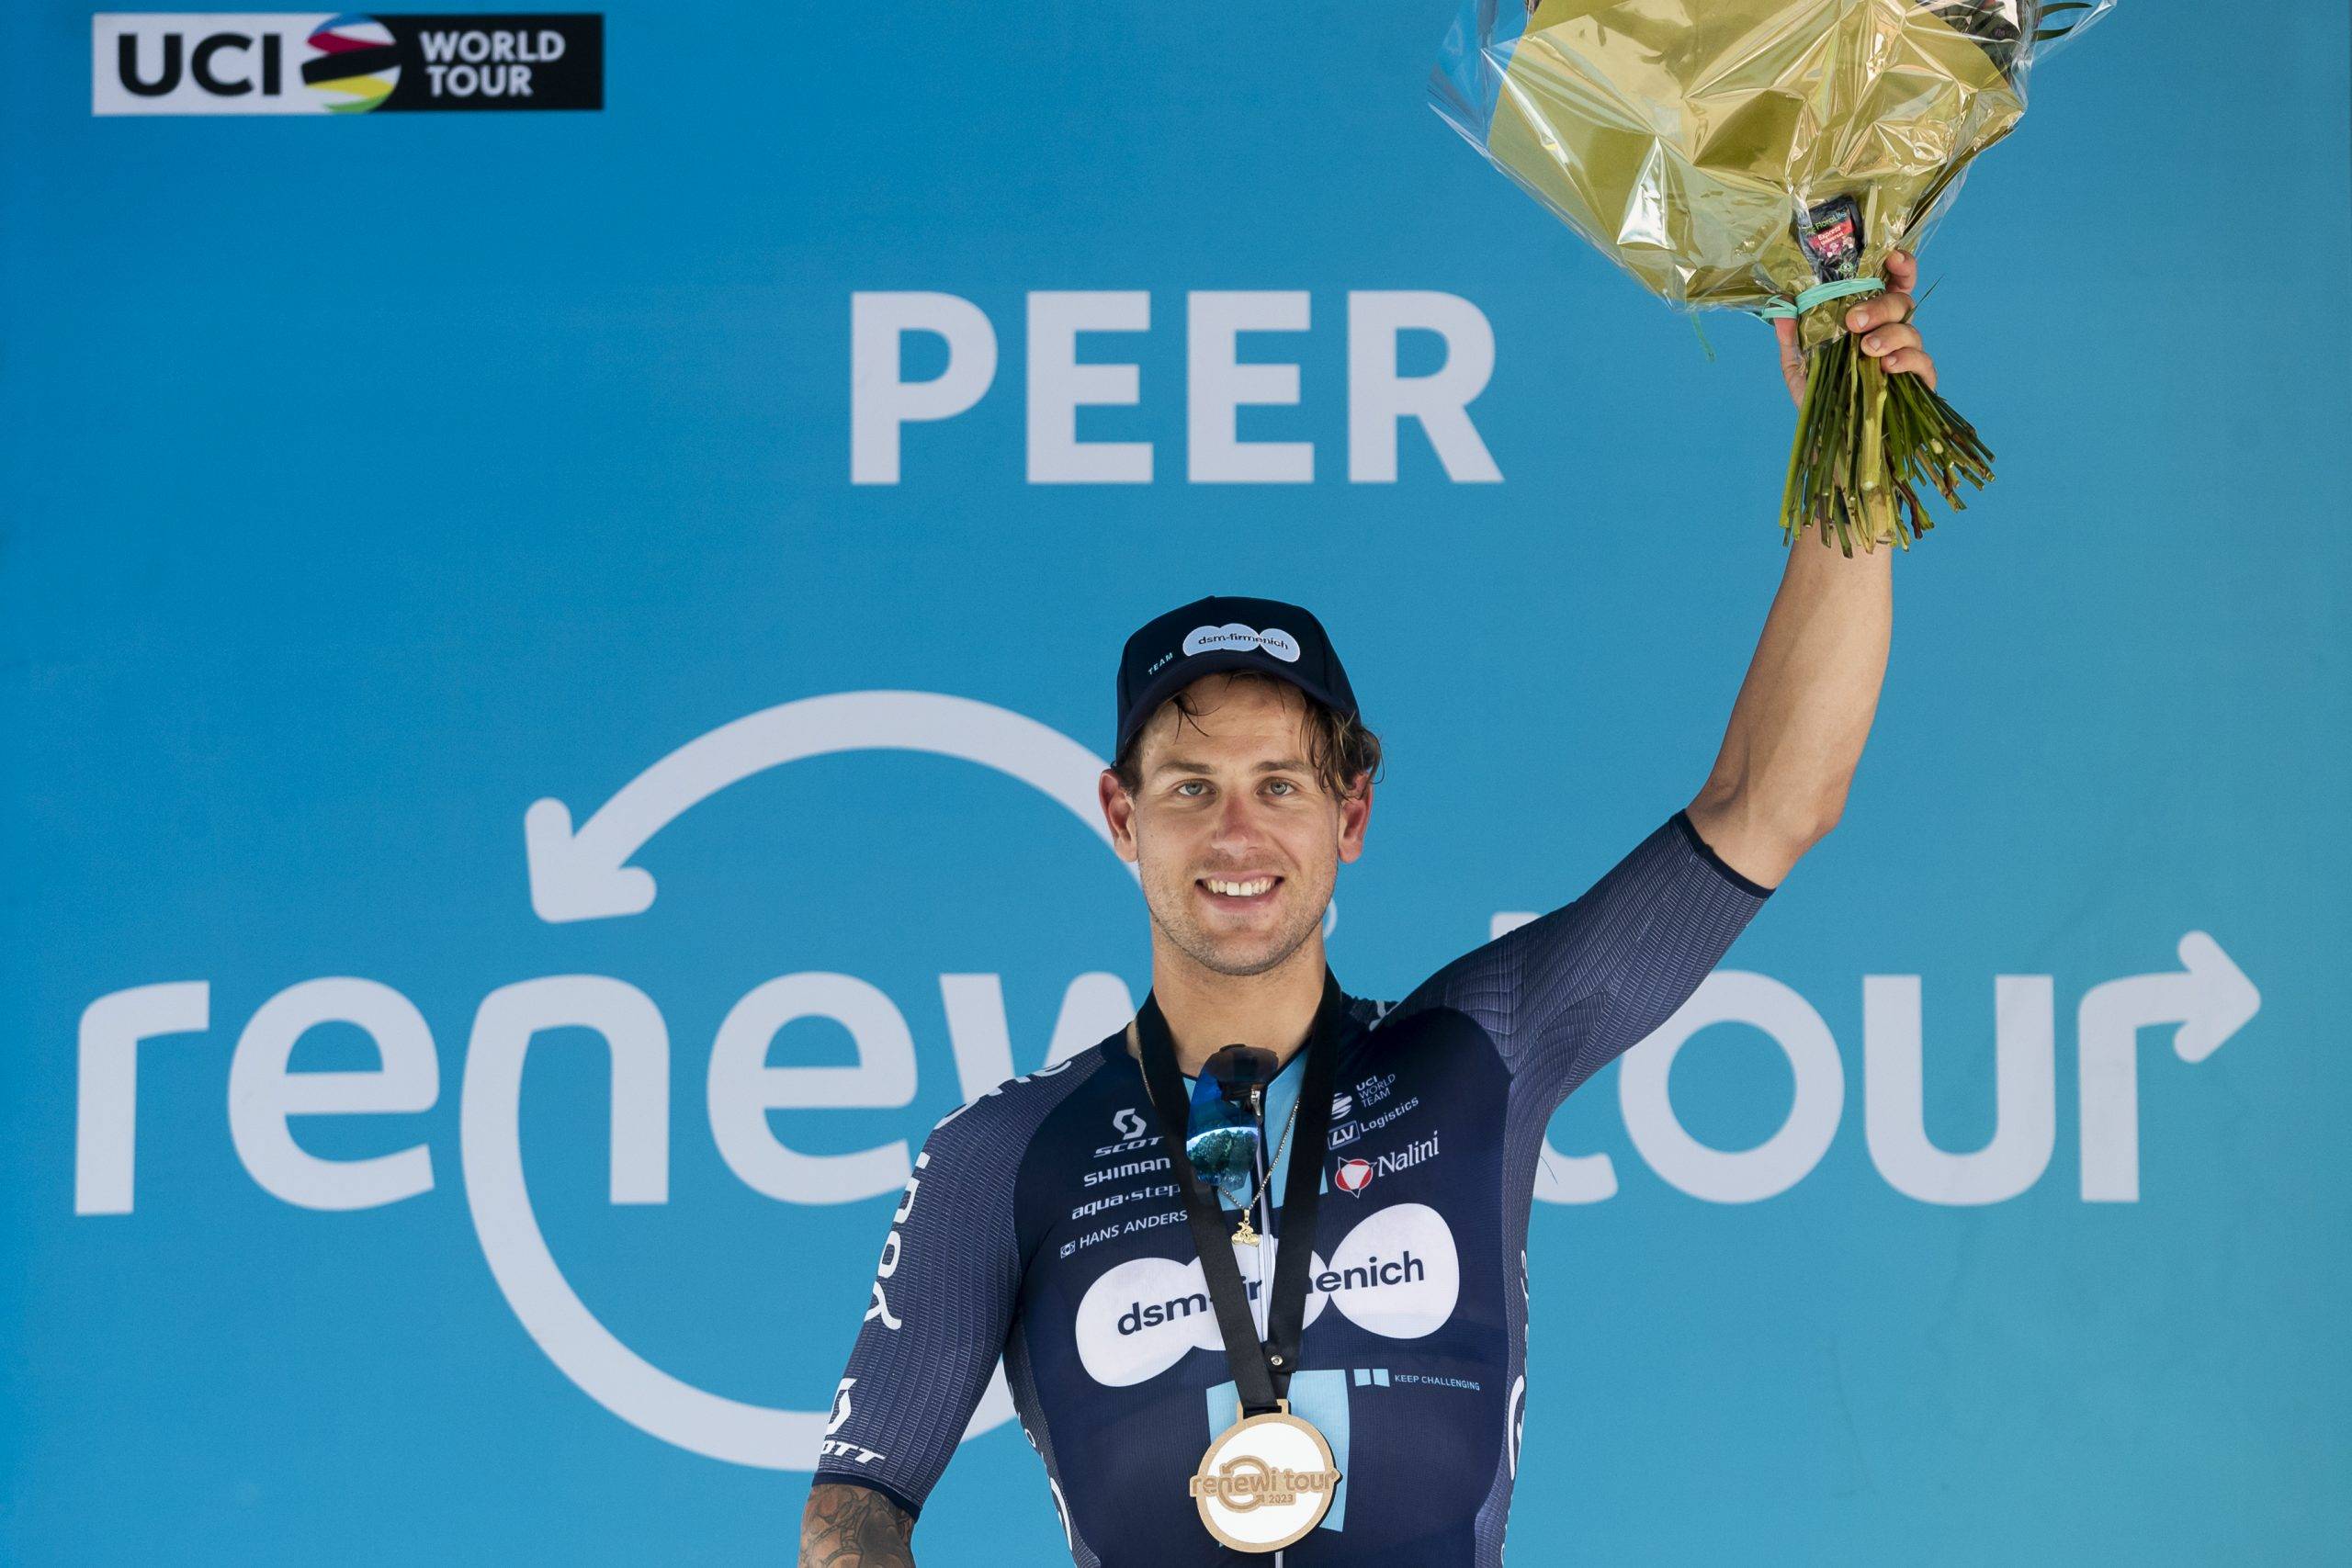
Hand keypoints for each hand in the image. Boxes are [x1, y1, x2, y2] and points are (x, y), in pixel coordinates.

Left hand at [1772, 249, 1935, 406]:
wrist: (1834, 441)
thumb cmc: (1822, 398)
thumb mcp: (1798, 366)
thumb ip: (1790, 337)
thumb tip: (1781, 306)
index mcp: (1869, 320)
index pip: (1891, 284)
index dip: (1899, 266)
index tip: (1890, 257)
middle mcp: (1891, 332)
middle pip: (1901, 302)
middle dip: (1879, 307)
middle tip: (1853, 322)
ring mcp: (1907, 356)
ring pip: (1912, 330)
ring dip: (1889, 335)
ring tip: (1866, 350)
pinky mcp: (1919, 383)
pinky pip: (1923, 363)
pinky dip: (1907, 360)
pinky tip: (1887, 367)